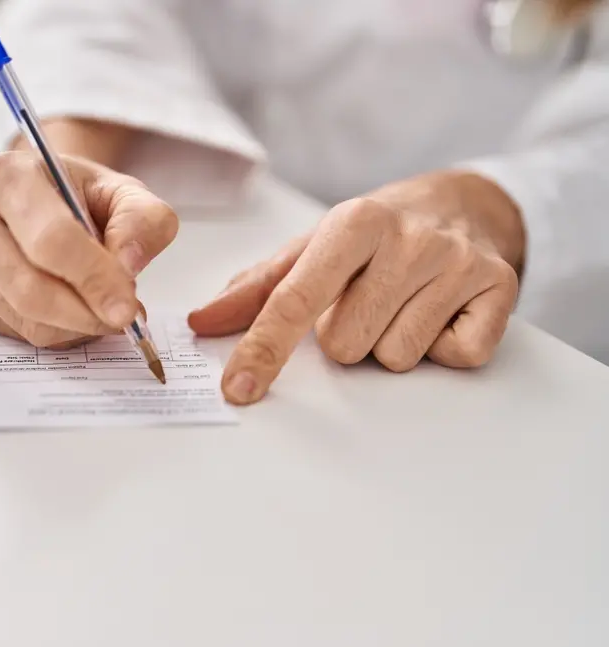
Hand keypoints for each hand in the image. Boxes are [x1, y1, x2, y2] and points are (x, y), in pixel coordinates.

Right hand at [0, 151, 177, 347]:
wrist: (48, 199)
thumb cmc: (82, 195)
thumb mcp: (125, 193)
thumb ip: (142, 220)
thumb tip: (128, 263)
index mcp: (7, 176)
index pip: (50, 239)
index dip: (92, 277)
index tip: (126, 306)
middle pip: (30, 287)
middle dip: (85, 311)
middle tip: (124, 317)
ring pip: (25, 317)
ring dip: (77, 325)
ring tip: (105, 307)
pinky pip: (19, 332)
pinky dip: (60, 332)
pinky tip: (77, 309)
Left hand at [189, 171, 525, 404]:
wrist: (463, 203)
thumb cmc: (375, 234)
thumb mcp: (313, 247)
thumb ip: (256, 288)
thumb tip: (201, 323)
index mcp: (354, 223)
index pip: (295, 298)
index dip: (263, 348)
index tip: (238, 388)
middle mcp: (409, 239)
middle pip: (345, 344)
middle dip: (345, 337)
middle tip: (365, 303)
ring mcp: (459, 263)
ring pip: (396, 358)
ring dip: (390, 343)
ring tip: (403, 304)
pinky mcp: (500, 289)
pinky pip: (454, 358)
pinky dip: (441, 348)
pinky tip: (439, 313)